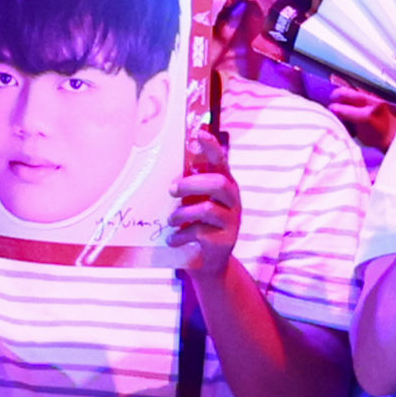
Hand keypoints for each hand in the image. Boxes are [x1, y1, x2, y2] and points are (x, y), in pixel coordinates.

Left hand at [161, 137, 245, 281]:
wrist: (208, 264)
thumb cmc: (197, 226)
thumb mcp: (193, 203)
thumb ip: (187, 188)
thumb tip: (163, 174)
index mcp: (224, 185)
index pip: (221, 161)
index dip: (212, 147)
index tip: (199, 132)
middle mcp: (232, 201)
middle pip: (218, 183)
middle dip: (191, 184)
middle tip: (171, 189)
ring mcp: (231, 221)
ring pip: (207, 209)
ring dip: (182, 214)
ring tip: (171, 220)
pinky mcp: (225, 241)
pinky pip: (199, 233)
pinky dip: (181, 236)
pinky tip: (173, 240)